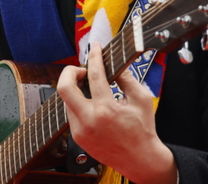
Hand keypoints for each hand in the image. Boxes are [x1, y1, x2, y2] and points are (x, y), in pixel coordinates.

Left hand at [56, 43, 176, 183]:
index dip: (94, 57)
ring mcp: (80, 131)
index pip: (94, 75)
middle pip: (63, 87)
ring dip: (75, 88)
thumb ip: (126, 78)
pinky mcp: (78, 137)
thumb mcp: (141, 99)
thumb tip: (115, 62)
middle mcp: (89, 121)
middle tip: (82, 70)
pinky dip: (78, 103)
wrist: (140, 160)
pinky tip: (90, 102)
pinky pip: (71, 113)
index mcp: (106, 110)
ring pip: (66, 100)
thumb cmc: (143, 130)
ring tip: (89, 86)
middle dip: (70, 72)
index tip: (95, 47)